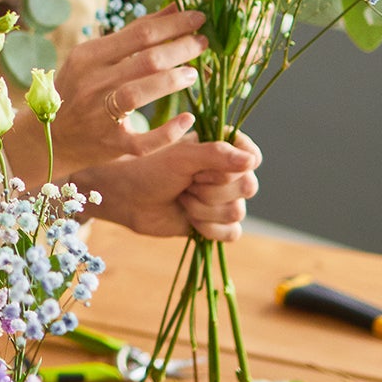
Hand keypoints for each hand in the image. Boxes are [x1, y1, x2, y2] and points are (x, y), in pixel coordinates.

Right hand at [51, 7, 207, 173]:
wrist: (50, 135)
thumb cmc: (78, 89)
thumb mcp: (96, 56)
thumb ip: (133, 34)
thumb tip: (174, 8)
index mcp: (88, 56)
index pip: (139, 33)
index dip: (174, 24)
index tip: (198, 17)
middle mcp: (91, 83)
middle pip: (145, 60)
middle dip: (181, 48)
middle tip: (202, 43)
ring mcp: (99, 115)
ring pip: (139, 94)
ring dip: (173, 81)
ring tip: (194, 72)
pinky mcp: (111, 144)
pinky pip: (144, 140)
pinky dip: (168, 131)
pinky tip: (187, 119)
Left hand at [80, 129, 260, 243]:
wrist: (127, 197)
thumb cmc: (150, 169)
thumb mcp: (182, 157)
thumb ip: (216, 154)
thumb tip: (251, 161)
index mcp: (223, 148)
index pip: (253, 157)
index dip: (231, 167)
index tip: (202, 167)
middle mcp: (227, 173)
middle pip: (248, 187)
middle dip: (211, 190)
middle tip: (186, 183)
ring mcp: (222, 199)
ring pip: (237, 212)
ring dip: (203, 209)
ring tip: (182, 198)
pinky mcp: (215, 223)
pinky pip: (232, 233)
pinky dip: (209, 229)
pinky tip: (189, 218)